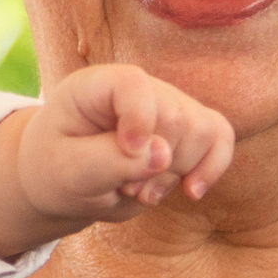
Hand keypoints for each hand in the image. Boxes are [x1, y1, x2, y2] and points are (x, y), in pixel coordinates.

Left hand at [0, 65, 234, 257]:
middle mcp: (138, 88)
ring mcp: (167, 105)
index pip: (133, 85)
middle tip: (122, 188)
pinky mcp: (187, 128)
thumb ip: (109, 162)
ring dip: (176, 174)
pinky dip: (211, 168)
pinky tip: (192, 192)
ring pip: (202, 132)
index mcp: (94, 86)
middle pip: (176, 118)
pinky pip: (220, 138)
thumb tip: (163, 155)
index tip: (129, 152)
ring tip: (139, 191)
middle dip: (156, 166)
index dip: (140, 119)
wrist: (65, 180)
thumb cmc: (57, 169)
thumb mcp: (67, 173)